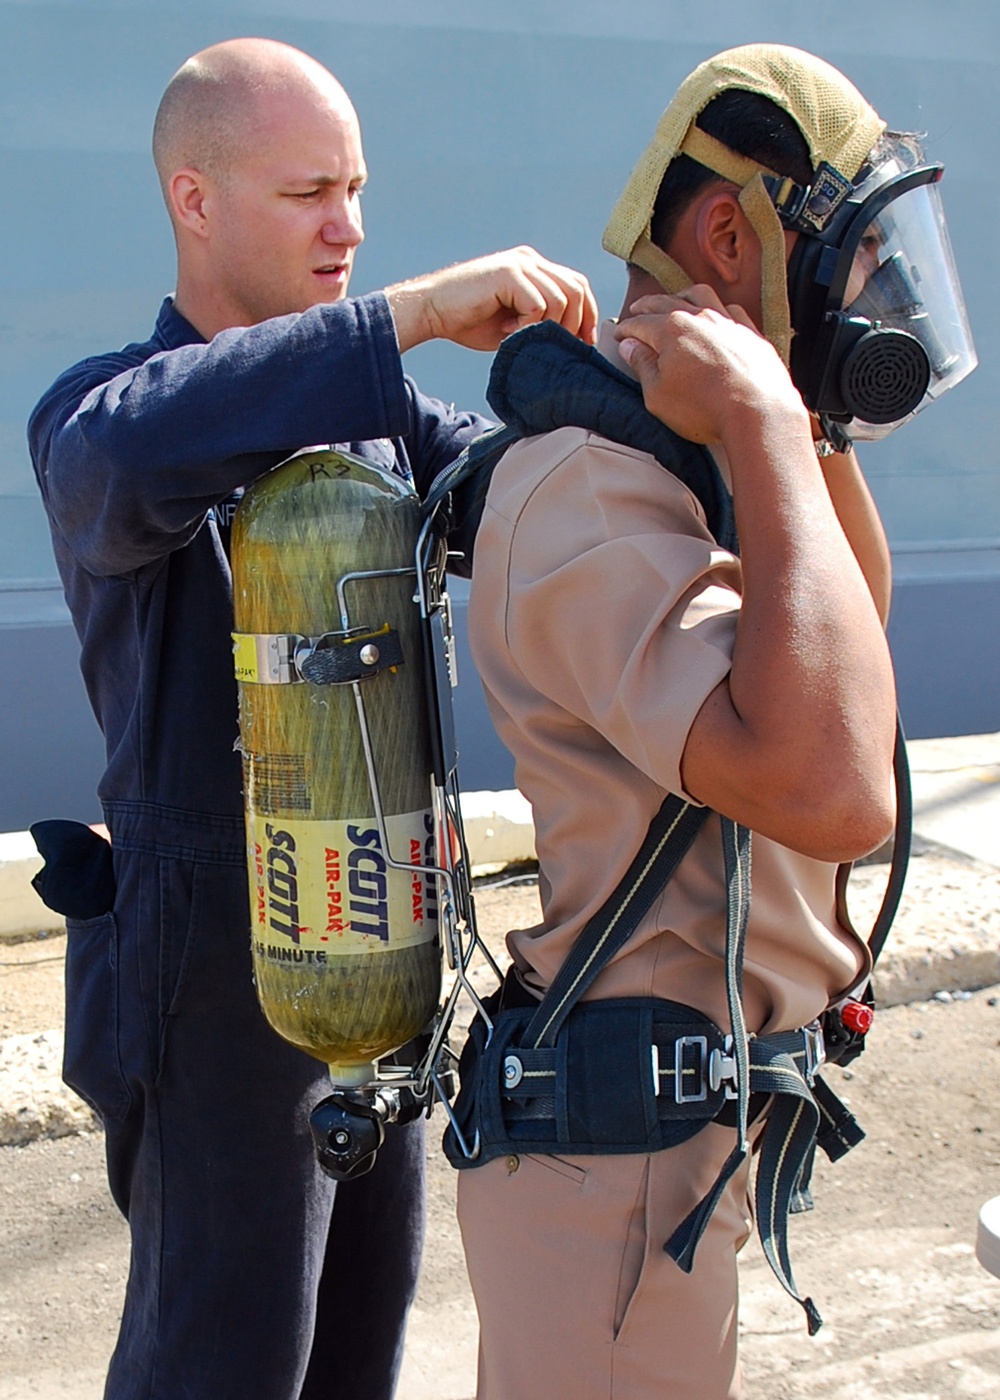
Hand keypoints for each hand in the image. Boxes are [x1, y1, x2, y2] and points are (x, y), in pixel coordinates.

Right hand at [386, 246, 597, 352]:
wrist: (432, 311)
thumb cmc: (468, 321)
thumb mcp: (515, 324)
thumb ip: (542, 323)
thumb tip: (573, 343)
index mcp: (533, 269)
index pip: (577, 285)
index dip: (587, 315)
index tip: (584, 342)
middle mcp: (530, 261)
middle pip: (576, 289)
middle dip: (576, 324)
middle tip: (559, 347)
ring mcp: (519, 264)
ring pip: (561, 299)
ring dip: (546, 327)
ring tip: (521, 337)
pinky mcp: (508, 274)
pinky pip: (538, 304)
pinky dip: (529, 326)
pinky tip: (508, 332)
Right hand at [614, 287, 805, 445]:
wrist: (757, 413)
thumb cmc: (705, 408)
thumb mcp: (658, 395)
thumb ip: (642, 366)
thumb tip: (630, 347)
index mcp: (671, 330)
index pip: (640, 324)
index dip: (626, 329)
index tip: (620, 336)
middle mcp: (699, 317)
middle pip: (666, 303)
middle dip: (647, 306)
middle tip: (637, 309)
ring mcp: (727, 322)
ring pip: (701, 295)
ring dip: (682, 295)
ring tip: (675, 300)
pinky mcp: (750, 333)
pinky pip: (731, 310)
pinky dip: (718, 308)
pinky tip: (717, 315)